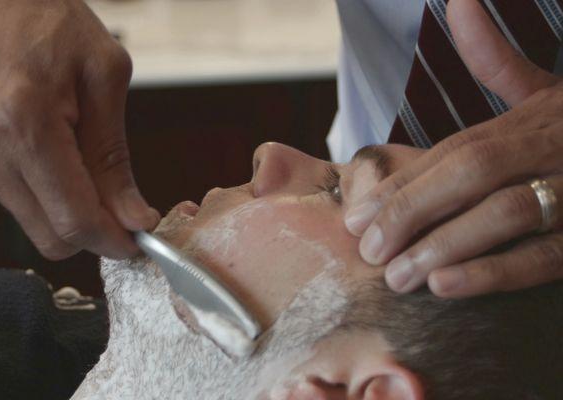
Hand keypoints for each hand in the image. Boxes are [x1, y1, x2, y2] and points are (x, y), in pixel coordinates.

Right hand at [0, 0, 159, 259]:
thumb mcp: (102, 76)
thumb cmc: (46, 21)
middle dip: (95, 231)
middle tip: (123, 207)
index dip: (115, 241)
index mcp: (24, 127)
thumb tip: (133, 217)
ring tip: (82, 156)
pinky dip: (46, 190)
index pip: (75, 221)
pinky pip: (15, 199)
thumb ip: (115, 156)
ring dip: (69, 207)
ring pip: (33, 222)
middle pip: (51, 237)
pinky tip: (55, 151)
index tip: (140, 240)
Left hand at [344, 0, 562, 297]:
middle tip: (369, 251)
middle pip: (472, 173)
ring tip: (397, 278)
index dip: (403, 184)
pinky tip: (445, 286)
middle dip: (413, 211)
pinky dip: (494, 273)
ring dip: (444, 245)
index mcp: (529, 120)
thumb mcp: (543, 92)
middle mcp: (550, 148)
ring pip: (506, 214)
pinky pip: (545, 257)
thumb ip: (497, 59)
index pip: (454, 150)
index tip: (356, 218)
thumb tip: (460, 3)